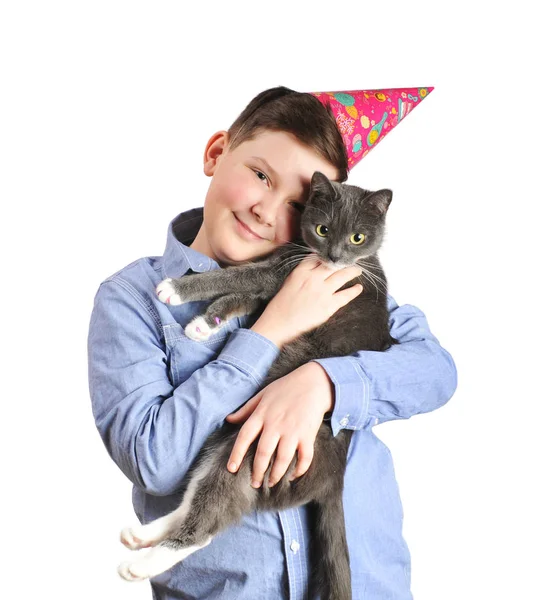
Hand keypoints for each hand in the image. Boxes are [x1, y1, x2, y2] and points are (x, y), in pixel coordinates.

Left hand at [225, 362, 333, 486]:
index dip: (236, 454)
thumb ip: (246, 410)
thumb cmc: (286, 388)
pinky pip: (304, 458)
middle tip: (254, 483)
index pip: (244, 437)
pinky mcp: (308, 435)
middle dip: (257, 472)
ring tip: (271, 483)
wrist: (314, 382)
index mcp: (262, 414)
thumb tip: (229, 419)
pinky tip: (293, 476)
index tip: (231, 469)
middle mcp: (275, 424)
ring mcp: (293, 431)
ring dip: (276, 475)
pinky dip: (299, 470)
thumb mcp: (263, 395)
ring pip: (282, 459)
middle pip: (263, 453)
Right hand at [251, 257, 362, 347]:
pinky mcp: (328, 306)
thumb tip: (314, 269)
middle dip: (343, 261)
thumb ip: (302, 274)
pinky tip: (358, 288)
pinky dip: (354, 290)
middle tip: (350, 261)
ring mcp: (322, 291)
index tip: (333, 257)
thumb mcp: (289, 282)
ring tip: (357, 271)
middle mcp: (313, 278)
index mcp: (301, 272)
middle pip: (333, 264)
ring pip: (343, 275)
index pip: (318, 257)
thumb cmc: (280, 306)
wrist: (278, 324)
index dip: (327, 256)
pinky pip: (346, 295)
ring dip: (352, 271)